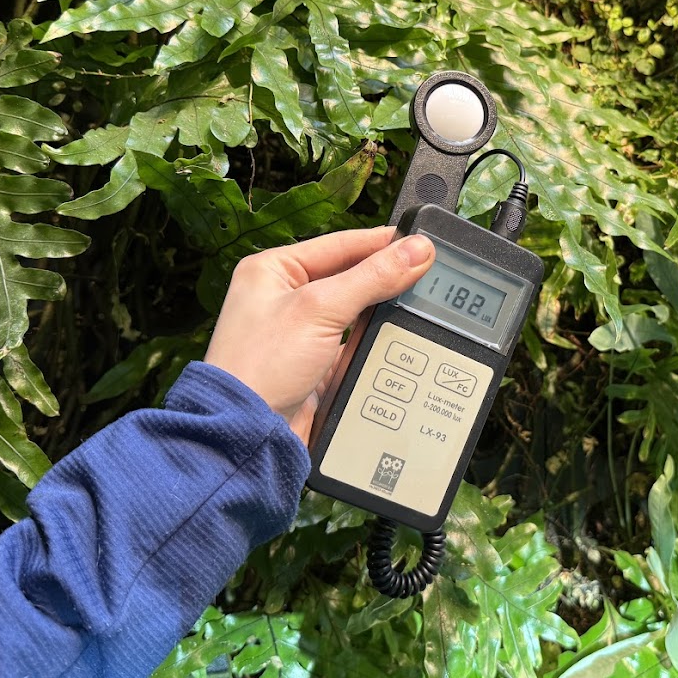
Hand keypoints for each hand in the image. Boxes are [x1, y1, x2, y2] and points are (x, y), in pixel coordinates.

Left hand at [204, 227, 435, 443]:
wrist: (248, 434)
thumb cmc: (262, 365)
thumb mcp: (321, 309)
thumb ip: (373, 277)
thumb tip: (417, 250)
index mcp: (273, 269)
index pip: (339, 244)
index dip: (382, 242)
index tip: (422, 242)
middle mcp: (284, 297)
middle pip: (349, 276)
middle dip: (386, 277)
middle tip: (429, 272)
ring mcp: (300, 333)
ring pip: (355, 311)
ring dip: (383, 310)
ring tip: (421, 301)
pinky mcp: (315, 364)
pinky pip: (354, 343)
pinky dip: (376, 341)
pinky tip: (400, 337)